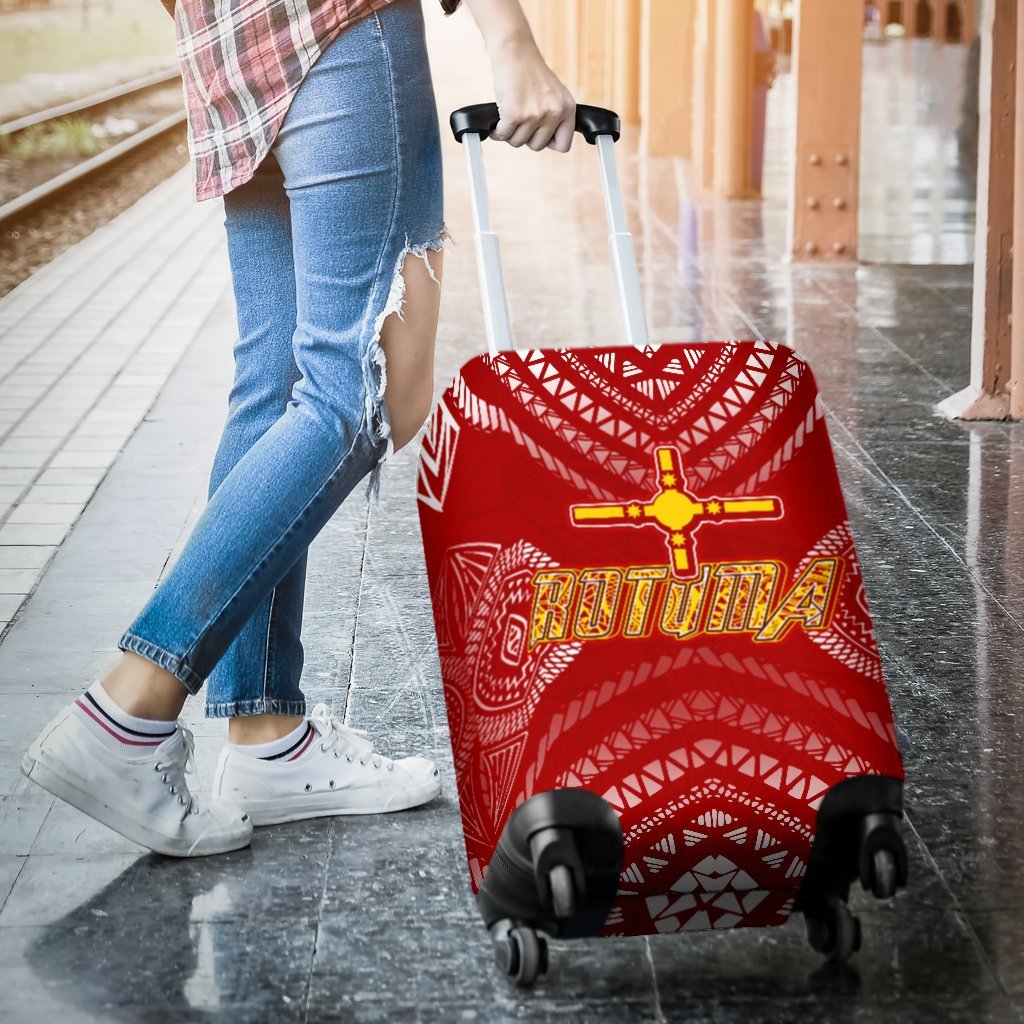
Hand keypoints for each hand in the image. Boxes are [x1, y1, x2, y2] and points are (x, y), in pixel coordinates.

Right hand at [488, 38, 575, 152]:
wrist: (515, 50)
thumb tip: (547, 142)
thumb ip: (555, 116)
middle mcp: (554, 112)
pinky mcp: (514, 114)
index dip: (548, 142)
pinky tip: (497, 122)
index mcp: (567, 108)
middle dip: (525, 137)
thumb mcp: (554, 93)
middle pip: (537, 146)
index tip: (538, 134)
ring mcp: (534, 114)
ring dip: (509, 133)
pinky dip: (497, 131)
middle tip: (519, 122)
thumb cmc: (530, 71)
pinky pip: (503, 135)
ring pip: (518, 142)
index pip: (563, 145)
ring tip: (508, 117)